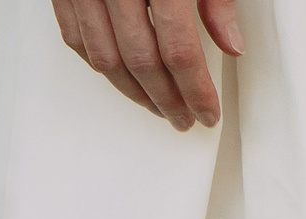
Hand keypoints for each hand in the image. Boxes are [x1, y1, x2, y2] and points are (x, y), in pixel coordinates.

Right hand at [51, 0, 242, 129]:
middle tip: (185, 120)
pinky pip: (74, 36)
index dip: (196, 91)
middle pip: (140, 61)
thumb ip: (218, 0)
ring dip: (132, 92)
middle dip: (166, 99)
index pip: (179, 51)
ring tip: (158, 107)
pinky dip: (99, 64)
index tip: (208, 113)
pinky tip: (122, 78)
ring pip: (103, 57)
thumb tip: (231, 47)